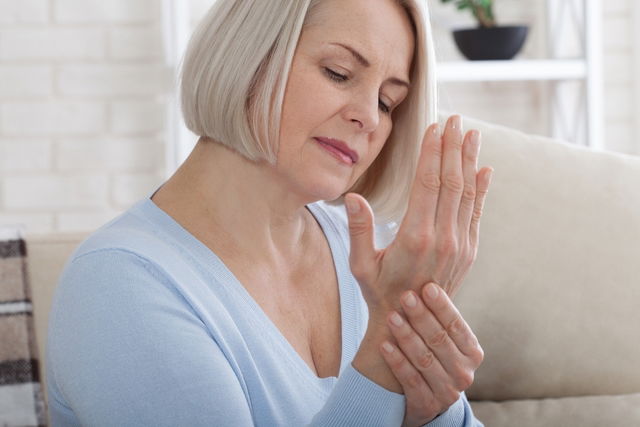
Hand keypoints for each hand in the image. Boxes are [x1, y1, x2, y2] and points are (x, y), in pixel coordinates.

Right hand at [345, 114, 492, 316]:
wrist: (412, 326)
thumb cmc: (379, 293)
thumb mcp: (360, 264)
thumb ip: (358, 229)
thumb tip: (352, 197)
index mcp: (415, 237)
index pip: (428, 183)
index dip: (432, 152)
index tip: (435, 127)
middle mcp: (443, 238)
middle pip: (452, 182)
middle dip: (453, 147)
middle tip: (455, 119)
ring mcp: (460, 245)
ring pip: (467, 193)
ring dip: (470, 161)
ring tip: (471, 134)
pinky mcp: (468, 251)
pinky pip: (477, 213)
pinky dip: (482, 189)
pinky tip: (484, 170)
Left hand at [379, 282, 482, 426]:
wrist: (424, 398)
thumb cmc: (430, 355)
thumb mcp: (440, 337)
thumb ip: (437, 313)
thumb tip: (426, 275)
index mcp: (472, 351)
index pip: (457, 325)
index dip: (442, 306)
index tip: (427, 287)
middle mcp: (464, 372)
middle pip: (440, 340)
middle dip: (421, 316)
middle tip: (405, 296)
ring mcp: (448, 391)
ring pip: (424, 359)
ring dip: (407, 336)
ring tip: (391, 316)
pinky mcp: (427, 405)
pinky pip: (410, 379)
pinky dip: (397, 361)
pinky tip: (384, 345)